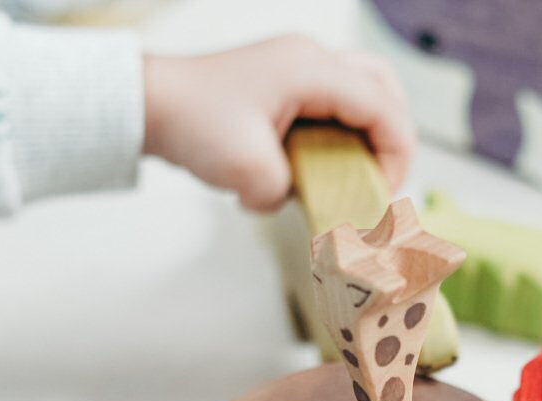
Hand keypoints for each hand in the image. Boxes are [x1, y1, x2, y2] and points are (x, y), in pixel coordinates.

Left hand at [143, 35, 415, 210]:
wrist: (145, 104)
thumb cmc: (190, 121)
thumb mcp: (249, 172)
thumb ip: (290, 193)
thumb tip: (300, 198)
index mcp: (311, 70)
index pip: (383, 108)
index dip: (396, 155)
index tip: (384, 195)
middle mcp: (309, 60)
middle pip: (384, 88)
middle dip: (392, 138)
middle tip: (379, 180)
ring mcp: (295, 67)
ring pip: (361, 92)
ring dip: (366, 135)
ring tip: (351, 177)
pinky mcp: (282, 83)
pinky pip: (331, 103)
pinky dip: (338, 134)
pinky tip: (316, 166)